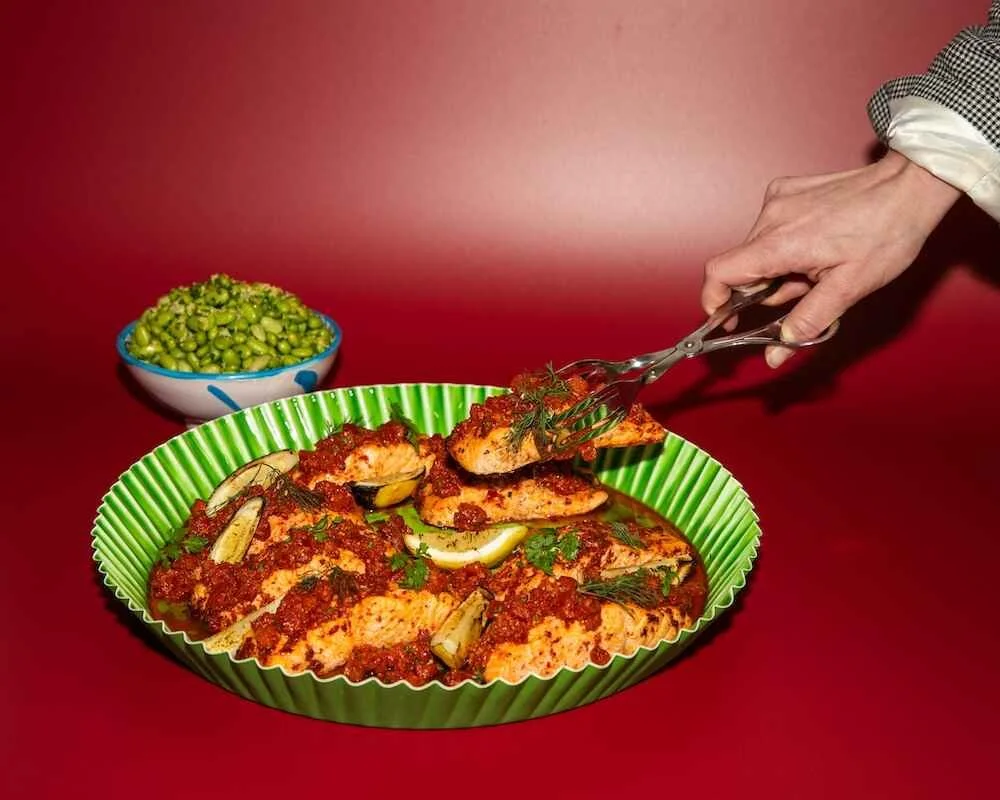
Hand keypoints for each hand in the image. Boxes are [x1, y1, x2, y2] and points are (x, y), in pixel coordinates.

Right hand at [702, 150, 961, 366]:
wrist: (911, 185)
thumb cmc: (887, 233)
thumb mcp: (849, 289)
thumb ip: (806, 322)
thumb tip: (774, 353)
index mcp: (780, 243)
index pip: (719, 273)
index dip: (714, 301)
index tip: (725, 319)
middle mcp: (771, 217)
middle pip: (743, 266)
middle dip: (766, 289)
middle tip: (804, 292)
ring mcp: (777, 199)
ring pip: (757, 249)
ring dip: (779, 267)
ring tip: (819, 266)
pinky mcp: (786, 190)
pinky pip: (770, 227)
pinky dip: (785, 244)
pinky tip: (817, 244)